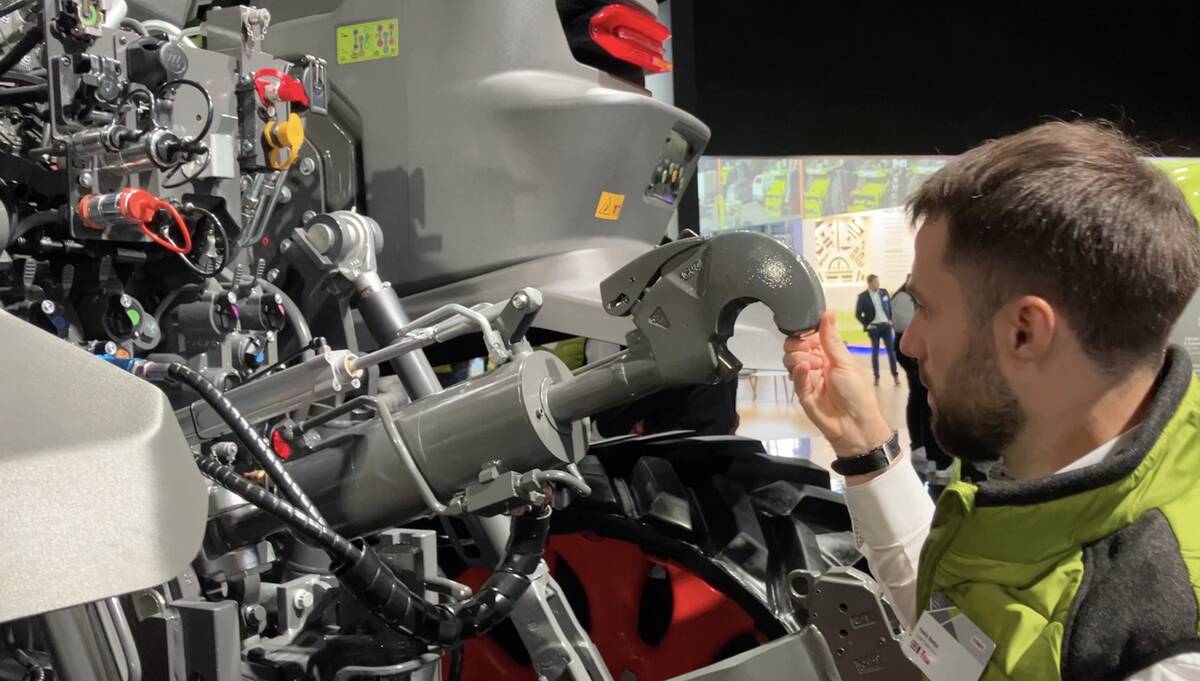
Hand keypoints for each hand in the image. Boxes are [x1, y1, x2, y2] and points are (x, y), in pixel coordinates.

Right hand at [784, 311, 892, 457]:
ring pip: (790, 359)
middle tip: (813, 352)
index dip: (805, 331)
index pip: (808, 335)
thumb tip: (828, 312)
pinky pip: (793, 376)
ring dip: (801, 358)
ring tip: (816, 367)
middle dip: (799, 344)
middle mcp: (815, 363)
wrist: (854, 425)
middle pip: (794, 345)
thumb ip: (831, 339)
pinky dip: (798, 370)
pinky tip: (807, 369)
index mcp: (828, 354)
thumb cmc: (857, 392)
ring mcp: (806, 378)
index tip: (807, 331)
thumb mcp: (846, 361)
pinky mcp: (801, 392)